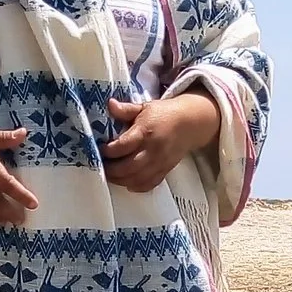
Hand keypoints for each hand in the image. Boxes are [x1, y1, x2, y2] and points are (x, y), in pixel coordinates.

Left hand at [101, 93, 219, 191]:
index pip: (123, 146)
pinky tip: (127, 182)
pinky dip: (136, 187)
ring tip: (110, 174)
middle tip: (101, 165)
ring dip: (120, 180)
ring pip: (136, 179)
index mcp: (145, 131)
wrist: (190, 123)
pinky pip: (149, 184)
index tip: (100, 149)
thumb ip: (126, 109)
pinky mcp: (165, 170)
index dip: (109, 151)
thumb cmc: (164, 114)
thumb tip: (110, 104)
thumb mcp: (145, 107)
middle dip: (111, 170)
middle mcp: (153, 149)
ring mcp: (160, 162)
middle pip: (128, 167)